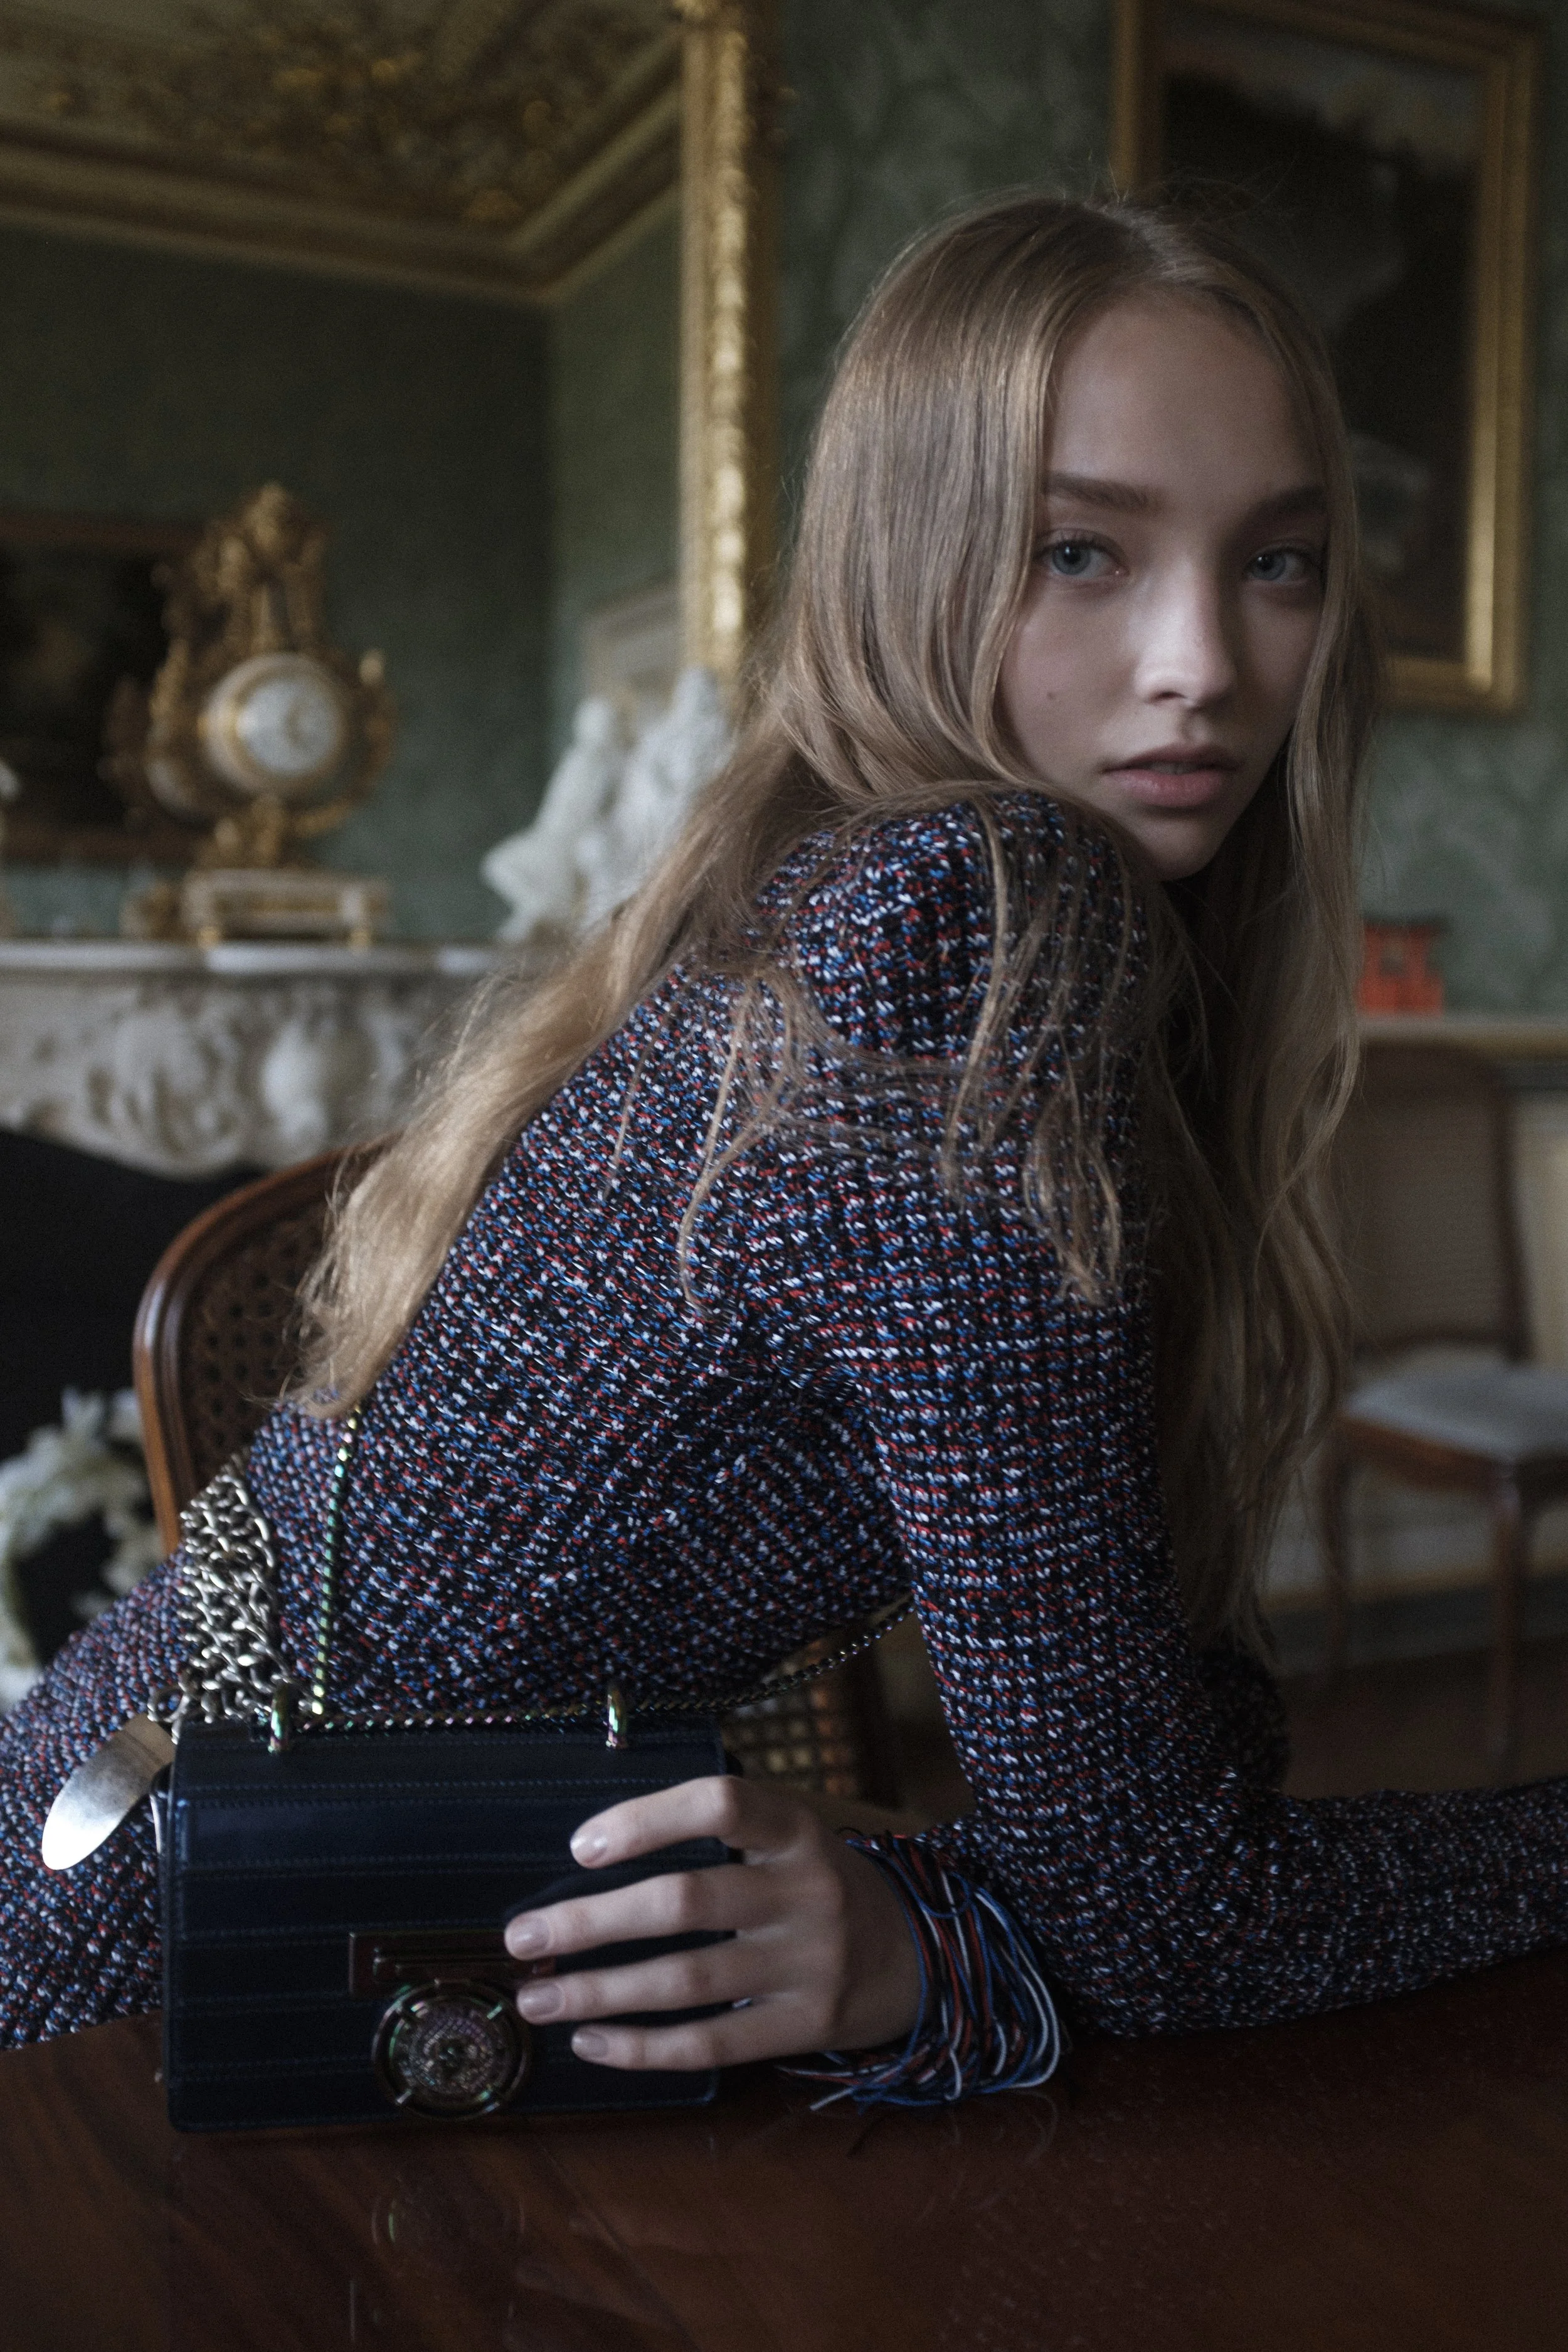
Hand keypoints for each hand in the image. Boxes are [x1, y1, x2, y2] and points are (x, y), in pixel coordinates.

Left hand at [501, 1774, 922, 2070]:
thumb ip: (716, 1835)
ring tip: (535, 1999)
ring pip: (686, 1982)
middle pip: (685, 1902)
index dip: (645, 1820)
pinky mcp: (806, 2026)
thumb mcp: (786, 1838)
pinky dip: (641, 2046)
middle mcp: (808, 1891)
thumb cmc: (816, 1884)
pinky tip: (590, 2040)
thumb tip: (589, 1858)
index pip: (721, 1803)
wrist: (916, 1951)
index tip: (581, 1848)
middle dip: (591, 1922)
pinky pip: (710, 2044)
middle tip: (523, 1937)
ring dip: (598, 1991)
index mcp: (797, 1828)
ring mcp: (810, 1963)